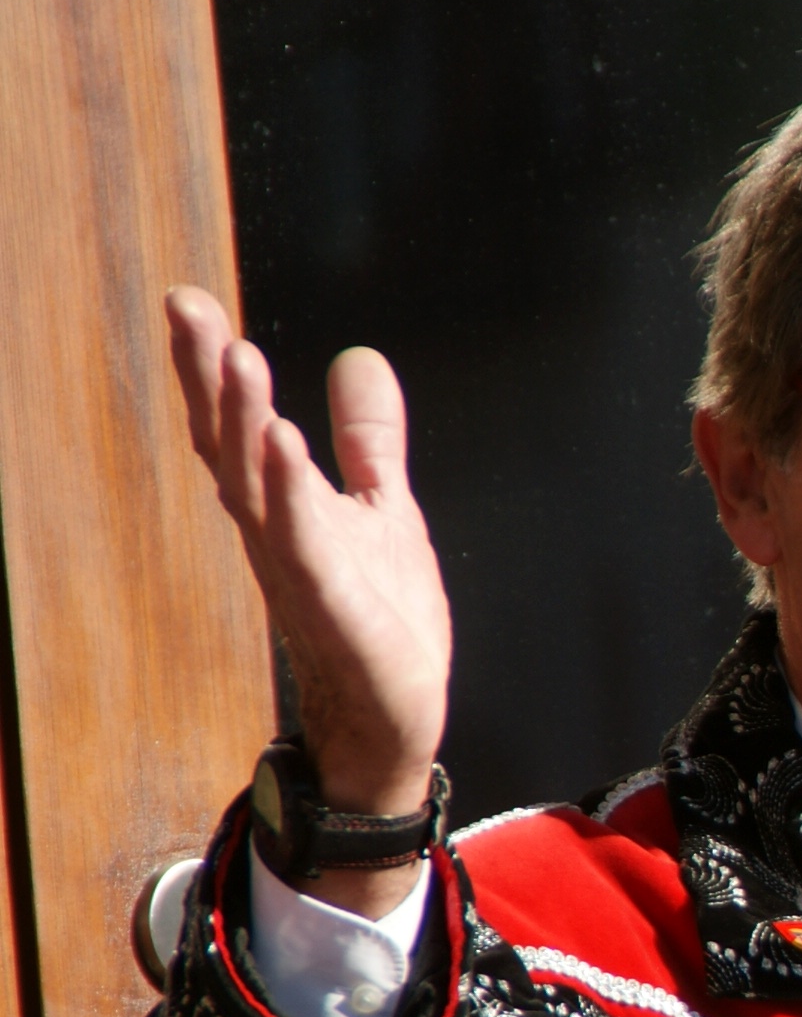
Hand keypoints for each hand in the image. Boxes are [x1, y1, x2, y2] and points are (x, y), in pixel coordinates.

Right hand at [168, 287, 449, 915]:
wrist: (394, 714)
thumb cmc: (380, 618)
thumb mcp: (382, 510)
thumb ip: (369, 441)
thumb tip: (362, 358)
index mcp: (284, 507)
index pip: (237, 426)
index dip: (212, 367)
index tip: (191, 301)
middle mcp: (276, 534)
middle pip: (230, 446)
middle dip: (210, 379)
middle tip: (192, 311)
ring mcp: (299, 570)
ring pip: (257, 489)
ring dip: (245, 423)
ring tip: (240, 358)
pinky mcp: (333, 607)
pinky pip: (304, 545)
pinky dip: (293, 494)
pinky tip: (286, 444)